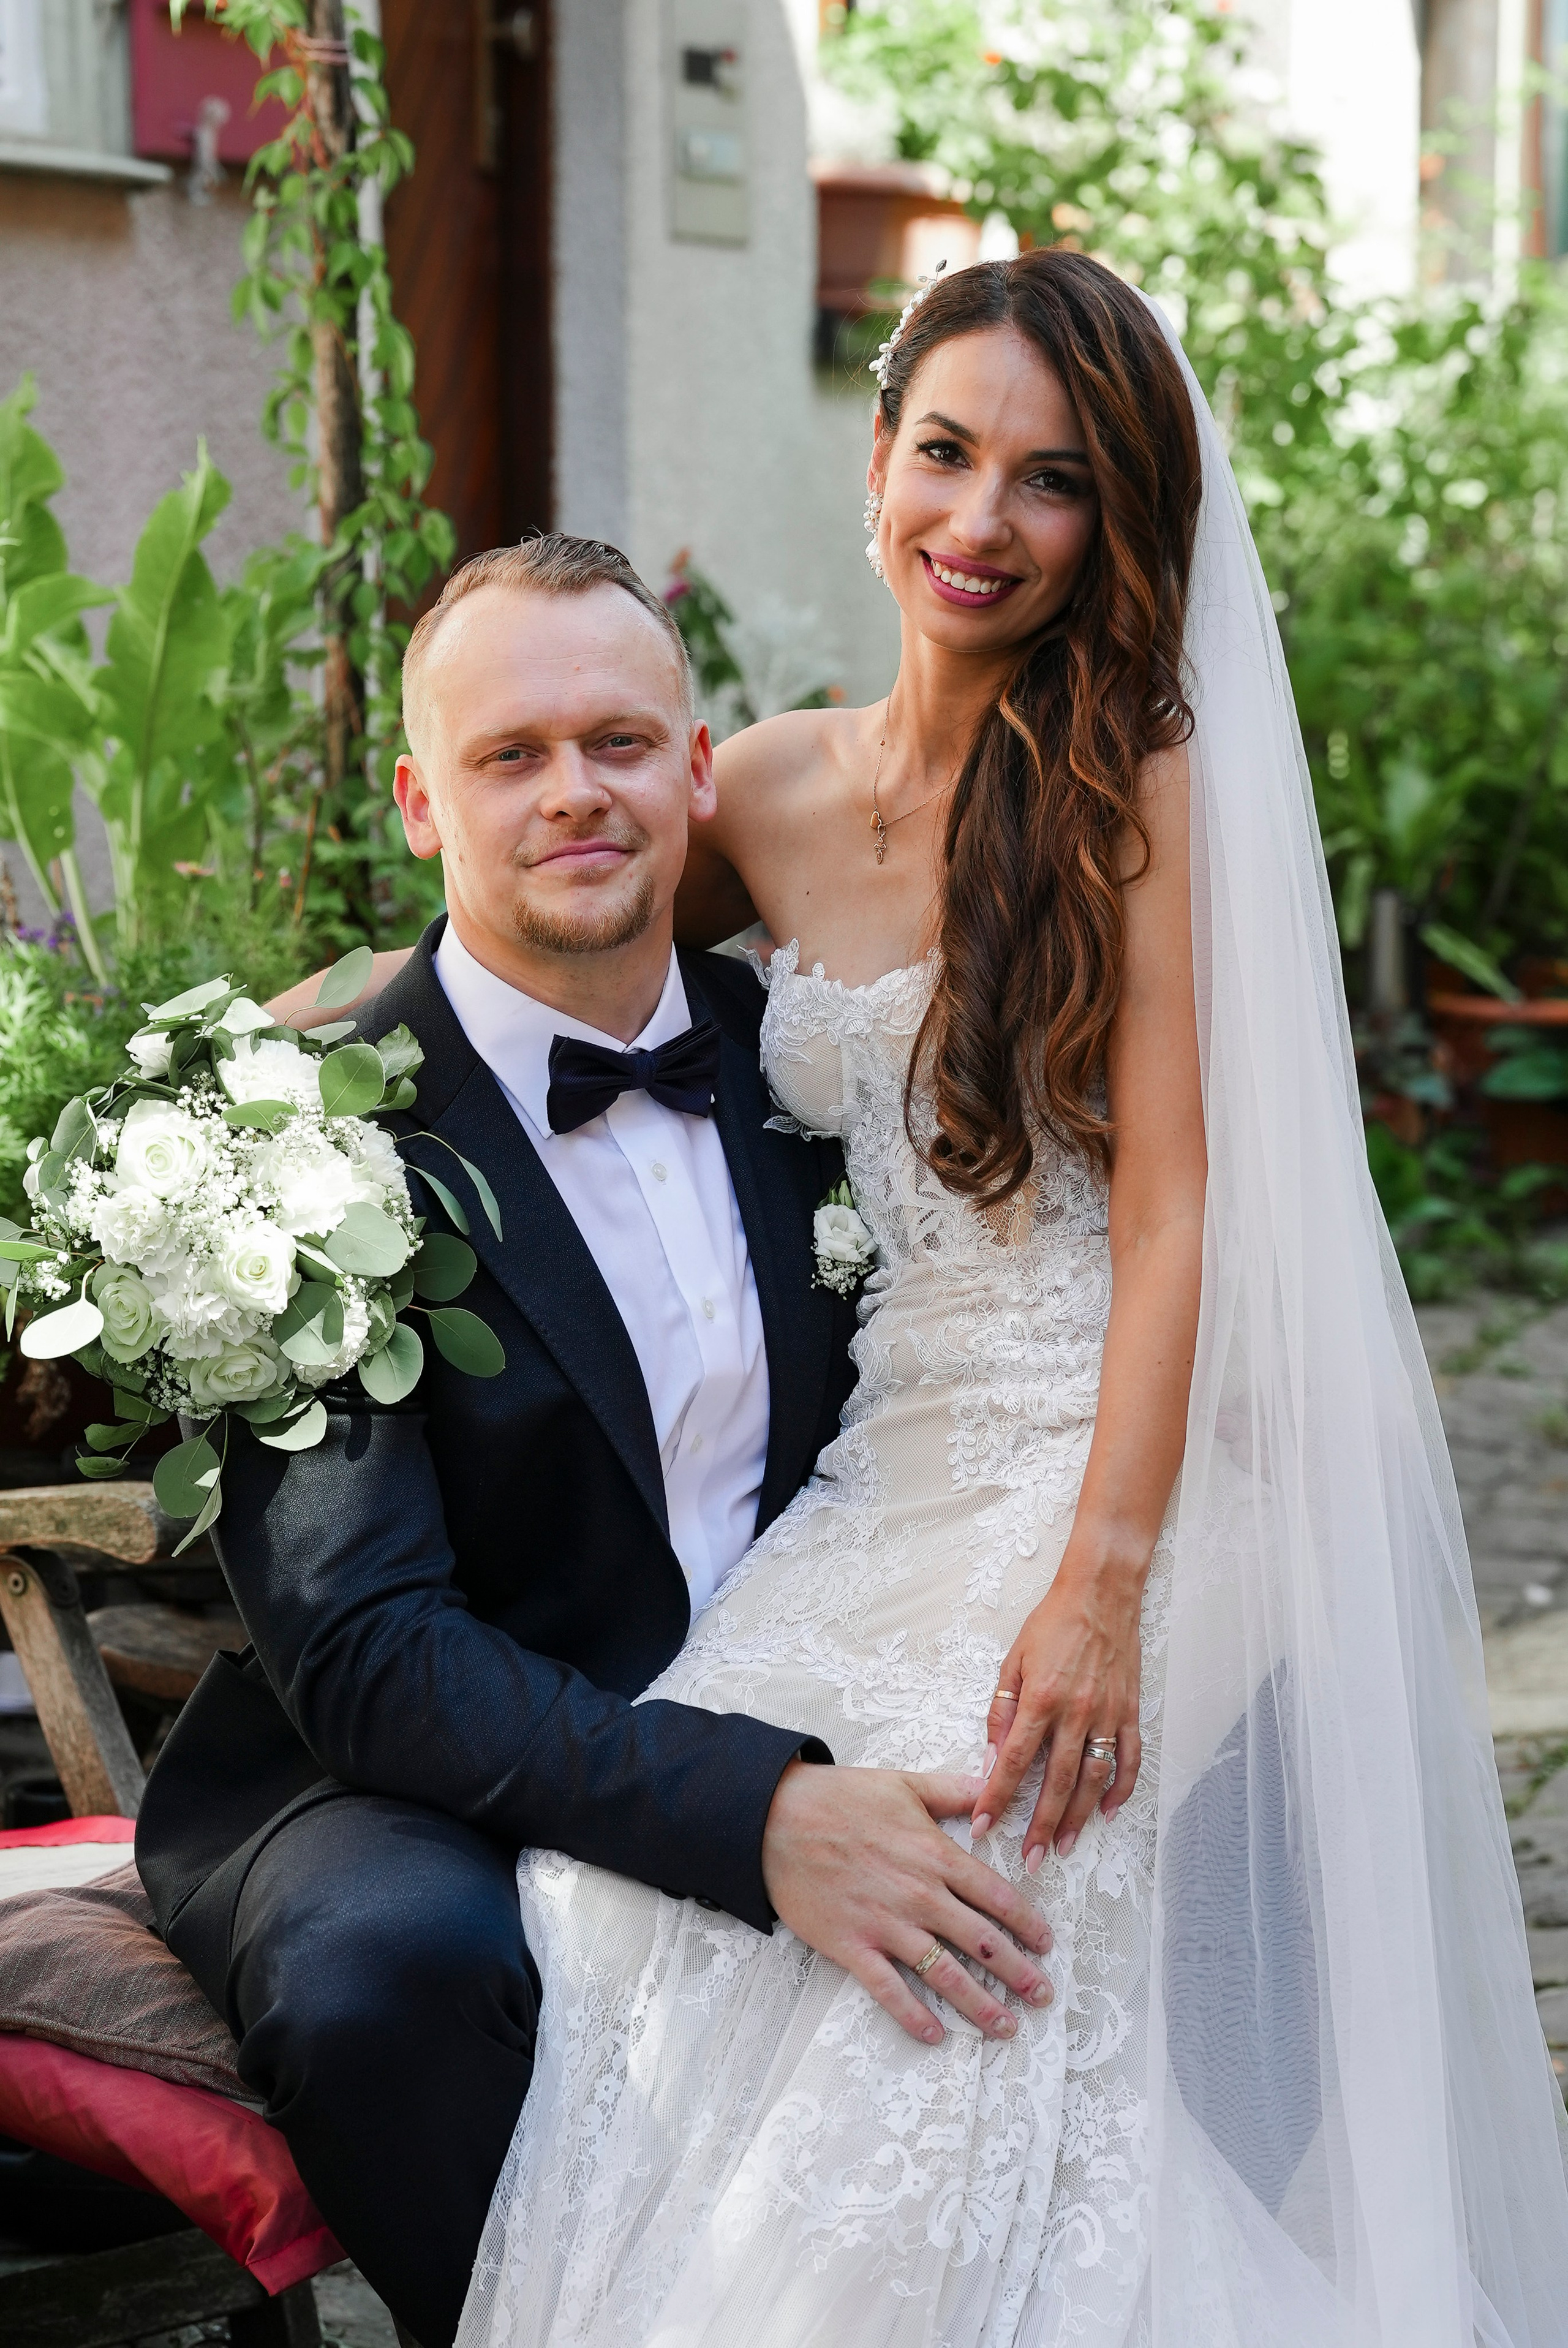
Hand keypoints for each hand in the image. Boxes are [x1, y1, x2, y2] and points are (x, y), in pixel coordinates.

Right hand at [761, 1762, 1053, 2045]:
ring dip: (981, 2005)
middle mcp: (919, 1896)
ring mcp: (886, 1924)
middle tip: (1043, 1997)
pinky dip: (914, 2017)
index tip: (1047, 1945)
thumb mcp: (905, 1783)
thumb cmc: (841, 1797)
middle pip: (982, 1943)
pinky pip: (889, 1991)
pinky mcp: (852, 1946)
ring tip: (1006, 2028)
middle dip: (1019, 1974)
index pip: (997, 1897)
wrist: (775, 1818)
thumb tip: (996, 1783)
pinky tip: (936, 2036)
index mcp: (936, 1855)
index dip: (1028, 1925)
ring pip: (945, 1974)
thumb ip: (955, 1791)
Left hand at [971, 1553, 1143, 1870]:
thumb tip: (993, 1755)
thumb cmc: (1051, 1624)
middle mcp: (1075, 1712)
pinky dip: (1121, 1789)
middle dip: (1040, 1825)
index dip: (997, 1798)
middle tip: (1030, 1858)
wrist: (1101, 1593)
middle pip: (1056, 1782)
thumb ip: (1002, 1709)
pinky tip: (1108, 1812)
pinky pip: (1130, 1760)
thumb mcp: (1013, 1661)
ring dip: (1078, 1817)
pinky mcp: (1131, 1712)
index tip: (983, 1828)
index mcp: (1040, 1698)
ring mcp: (1108, 1715)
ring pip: (1093, 1779)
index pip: (1015, 1762)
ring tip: (1063, 1846)